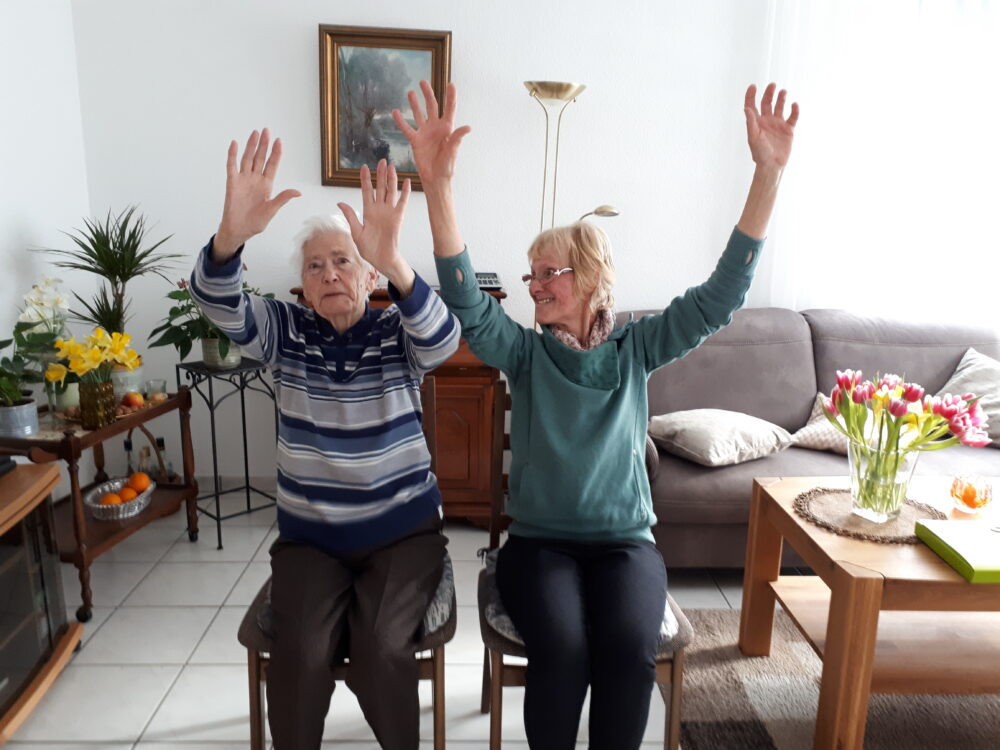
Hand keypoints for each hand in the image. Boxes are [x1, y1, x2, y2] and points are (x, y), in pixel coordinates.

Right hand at [214, 129, 300, 260]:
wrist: (239, 230)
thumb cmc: (255, 222)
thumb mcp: (272, 210)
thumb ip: (282, 198)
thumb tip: (298, 192)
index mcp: (266, 185)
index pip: (272, 165)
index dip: (275, 153)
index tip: (279, 141)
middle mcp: (255, 180)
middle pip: (260, 158)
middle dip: (264, 145)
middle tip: (266, 130)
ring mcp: (243, 180)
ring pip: (247, 159)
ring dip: (251, 146)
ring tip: (255, 133)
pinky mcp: (232, 183)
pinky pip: (231, 166)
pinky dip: (232, 155)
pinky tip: (235, 144)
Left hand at [338, 160, 414, 292]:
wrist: (382, 259)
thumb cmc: (369, 249)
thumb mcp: (356, 232)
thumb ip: (350, 216)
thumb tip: (340, 202)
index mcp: (368, 211)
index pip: (367, 191)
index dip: (365, 179)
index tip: (364, 167)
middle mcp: (379, 209)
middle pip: (380, 187)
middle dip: (380, 174)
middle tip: (382, 160)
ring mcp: (389, 212)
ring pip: (390, 191)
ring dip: (391, 179)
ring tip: (392, 166)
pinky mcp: (398, 217)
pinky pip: (403, 202)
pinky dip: (405, 192)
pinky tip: (406, 181)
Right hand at [392, 81, 470, 187]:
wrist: (435, 178)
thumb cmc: (447, 166)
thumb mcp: (453, 152)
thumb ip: (458, 138)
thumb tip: (468, 127)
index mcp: (447, 129)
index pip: (449, 109)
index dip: (450, 97)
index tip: (451, 84)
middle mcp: (436, 127)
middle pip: (432, 106)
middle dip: (428, 94)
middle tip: (422, 82)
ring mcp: (425, 133)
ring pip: (418, 114)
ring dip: (414, 104)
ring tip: (410, 92)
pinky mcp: (415, 140)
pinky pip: (407, 129)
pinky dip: (401, 121)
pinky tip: (395, 112)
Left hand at [744, 83, 798, 169]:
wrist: (772, 166)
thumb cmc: (760, 153)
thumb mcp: (753, 137)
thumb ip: (751, 122)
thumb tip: (746, 108)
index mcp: (756, 122)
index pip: (752, 105)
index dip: (751, 95)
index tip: (753, 86)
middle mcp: (767, 121)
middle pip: (767, 102)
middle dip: (769, 93)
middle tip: (772, 85)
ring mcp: (778, 124)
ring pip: (780, 107)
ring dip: (781, 98)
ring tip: (783, 91)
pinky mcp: (788, 130)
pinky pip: (793, 117)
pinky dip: (795, 110)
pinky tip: (794, 104)